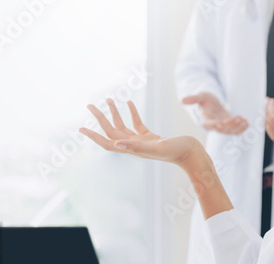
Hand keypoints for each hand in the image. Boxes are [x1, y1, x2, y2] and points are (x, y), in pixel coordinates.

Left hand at [80, 98, 233, 219]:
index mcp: (133, 149)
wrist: (192, 153)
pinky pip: (137, 123)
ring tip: (109, 99)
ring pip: (123, 126)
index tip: (80, 128)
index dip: (94, 136)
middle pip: (112, 131)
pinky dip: (133, 113)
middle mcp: (135, 146)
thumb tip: (116, 144)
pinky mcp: (151, 137)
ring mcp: (143, 141)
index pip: (108, 142)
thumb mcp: (156, 146)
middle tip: (90, 105)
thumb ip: (136, 145)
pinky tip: (131, 103)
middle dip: (100, 118)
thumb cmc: (177, 151)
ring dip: (115, 113)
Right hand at [182, 92, 247, 134]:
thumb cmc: (205, 99)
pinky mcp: (228, 127)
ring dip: (238, 127)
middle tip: (239, 118)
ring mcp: (222, 128)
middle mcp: (213, 126)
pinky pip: (235, 131)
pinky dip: (241, 129)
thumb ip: (193, 99)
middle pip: (222, 128)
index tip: (221, 123)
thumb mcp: (200, 96)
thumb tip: (182, 100)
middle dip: (231, 124)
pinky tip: (247, 123)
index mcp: (205, 120)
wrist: (212, 104)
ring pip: (230, 131)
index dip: (215, 124)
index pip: (209, 124)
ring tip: (244, 120)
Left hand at [265, 99, 273, 145]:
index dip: (271, 107)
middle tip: (268, 102)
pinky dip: (268, 126)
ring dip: (266, 118)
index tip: (271, 100)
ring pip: (270, 129)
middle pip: (271, 122)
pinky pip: (273, 135)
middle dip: (267, 110)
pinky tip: (269, 119)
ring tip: (268, 109)